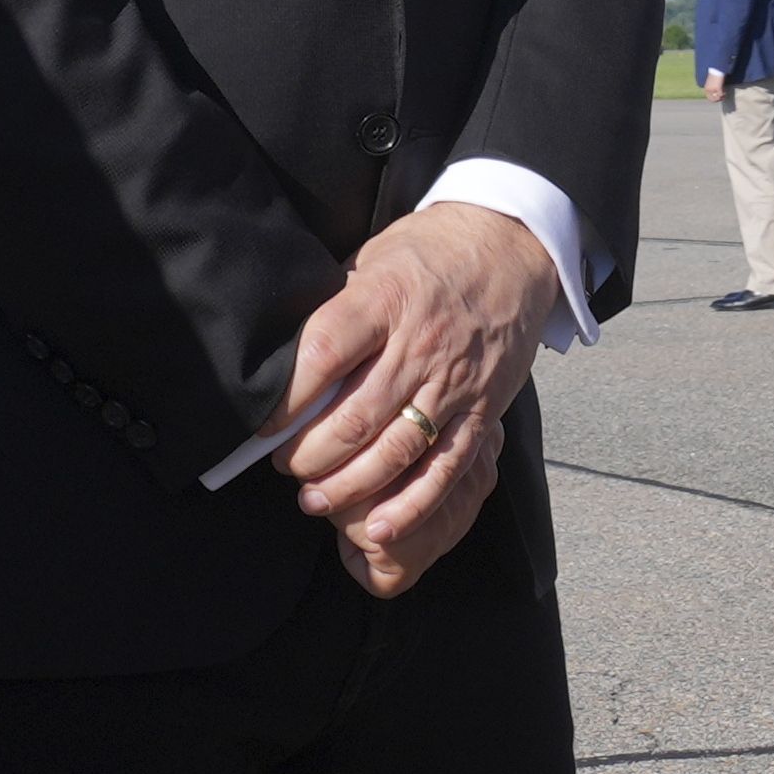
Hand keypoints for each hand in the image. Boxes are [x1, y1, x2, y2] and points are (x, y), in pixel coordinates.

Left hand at [282, 201, 558, 597]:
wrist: (511, 247)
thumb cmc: (428, 253)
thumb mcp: (373, 258)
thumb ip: (337, 306)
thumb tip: (285, 356)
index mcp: (385, 298)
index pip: (325, 353)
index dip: (287, 398)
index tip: (262, 424)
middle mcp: (419, 345)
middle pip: (354, 416)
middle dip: (309, 454)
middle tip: (285, 466)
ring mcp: (453, 383)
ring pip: (394, 451)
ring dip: (348, 486)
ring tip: (314, 499)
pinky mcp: (481, 412)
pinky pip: (445, 469)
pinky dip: (411, 505)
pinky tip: (378, 527)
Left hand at [697, 68, 728, 103]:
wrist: (716, 70)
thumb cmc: (714, 76)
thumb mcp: (711, 84)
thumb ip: (712, 89)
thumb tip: (716, 95)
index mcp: (706, 89)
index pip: (709, 98)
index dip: (714, 99)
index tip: (719, 98)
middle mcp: (708, 90)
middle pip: (713, 100)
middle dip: (718, 100)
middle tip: (722, 98)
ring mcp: (713, 89)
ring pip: (717, 98)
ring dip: (721, 98)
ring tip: (724, 95)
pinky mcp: (718, 88)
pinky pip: (721, 95)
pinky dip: (723, 94)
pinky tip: (725, 92)